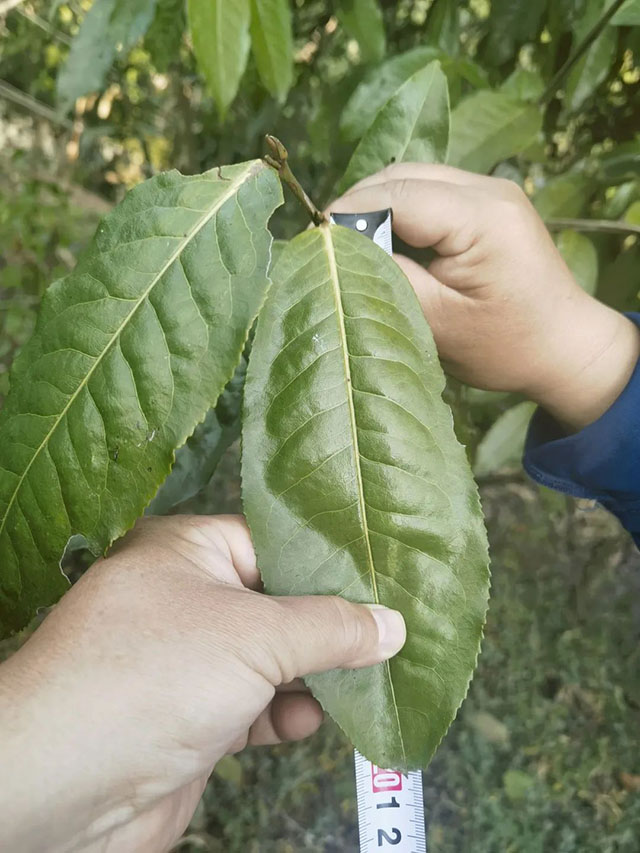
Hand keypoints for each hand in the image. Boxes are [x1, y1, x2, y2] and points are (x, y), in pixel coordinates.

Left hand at [0, 515, 404, 852]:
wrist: (67, 787)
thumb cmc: (156, 676)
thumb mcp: (257, 636)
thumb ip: (331, 628)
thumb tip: (392, 625)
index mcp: (187, 550)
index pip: (272, 543)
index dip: (328, 564)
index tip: (386, 580)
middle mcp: (183, 598)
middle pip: (275, 604)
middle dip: (328, 626)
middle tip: (390, 634)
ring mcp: (185, 662)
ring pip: (268, 660)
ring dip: (312, 675)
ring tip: (367, 680)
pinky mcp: (190, 719)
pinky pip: (252, 706)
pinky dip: (283, 713)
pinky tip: (313, 720)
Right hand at [331, 164, 639, 430]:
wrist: (566, 346)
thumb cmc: (507, 346)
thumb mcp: (440, 323)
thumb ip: (388, 280)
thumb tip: (337, 253)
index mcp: (481, 216)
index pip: (394, 195)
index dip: (346, 217)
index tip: (314, 248)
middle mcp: (487, 189)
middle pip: (399, 178)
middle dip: (355, 210)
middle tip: (326, 253)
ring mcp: (489, 190)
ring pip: (409, 179)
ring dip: (374, 209)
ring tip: (349, 251)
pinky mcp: (485, 201)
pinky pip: (427, 192)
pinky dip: (397, 213)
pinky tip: (382, 244)